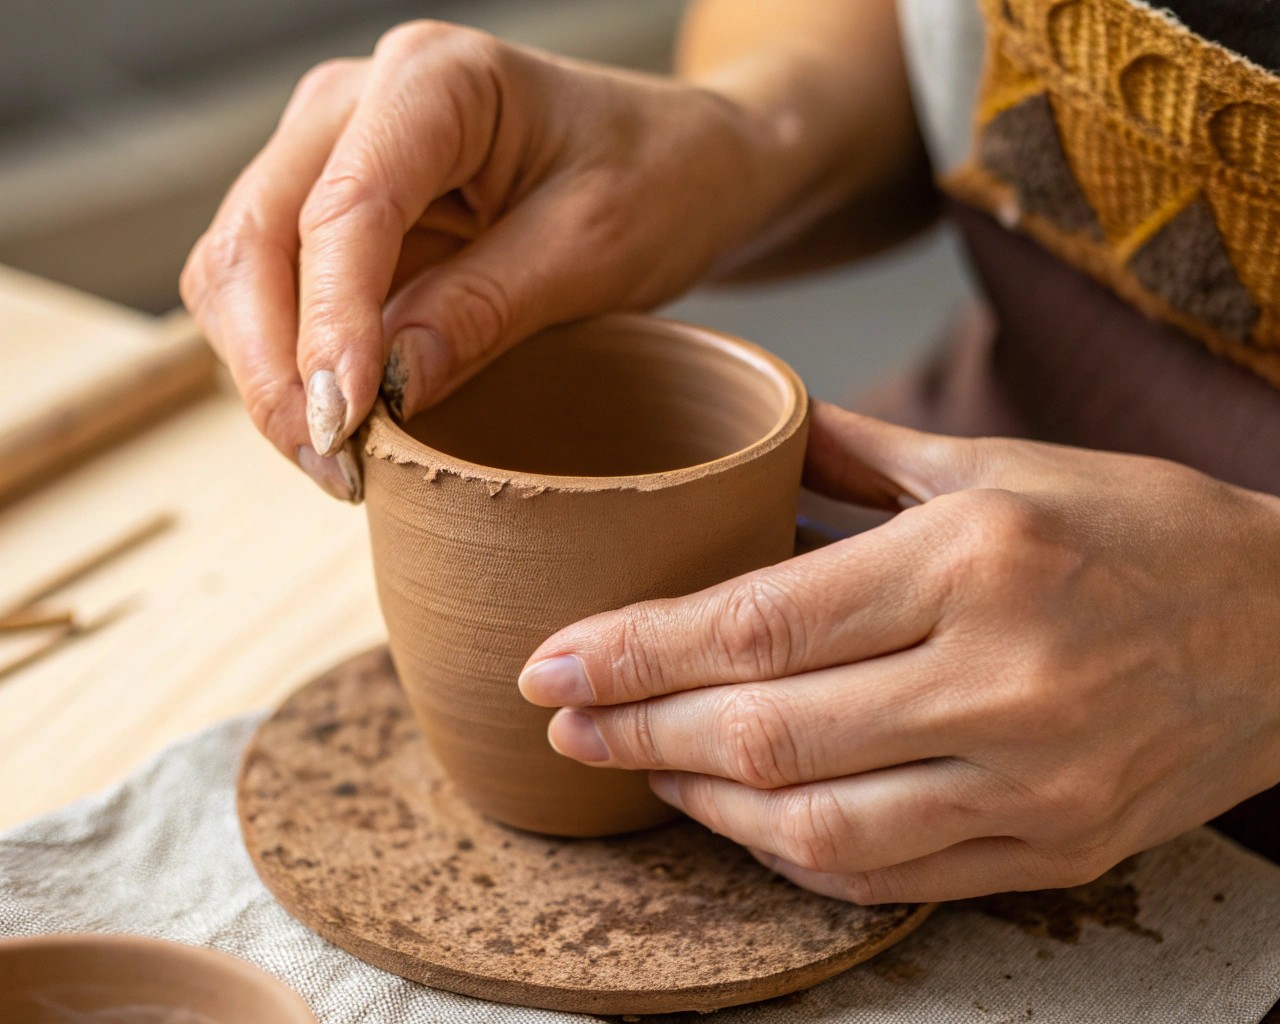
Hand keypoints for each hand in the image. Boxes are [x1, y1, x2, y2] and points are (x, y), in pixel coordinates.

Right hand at [180, 22, 787, 498]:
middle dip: (277, 368)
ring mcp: (336, 157)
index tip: (345, 424)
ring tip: (343, 463)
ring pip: (242, 273)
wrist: (682, 164)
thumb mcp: (595, 248)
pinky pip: (278, 296)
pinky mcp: (339, 216)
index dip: (330, 325)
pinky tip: (344, 425)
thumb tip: (385, 387)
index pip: (344, 207)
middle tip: (337, 469)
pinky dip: (292, 366)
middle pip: (255, 239)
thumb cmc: (658, 181)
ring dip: (272, 376)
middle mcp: (359, 104)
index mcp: (435, 79)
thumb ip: (487, 307)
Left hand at [518, 401, 1279, 902]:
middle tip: (561, 721)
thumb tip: (753, 440)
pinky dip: (792, 852)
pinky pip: (887, 874)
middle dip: (638, 730)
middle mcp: (1004, 676)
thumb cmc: (1140, 528)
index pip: (758, 621)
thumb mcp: (1000, 465)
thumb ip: (862, 458)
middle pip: (766, 728)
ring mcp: (1034, 780)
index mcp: (975, 558)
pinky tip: (740, 817)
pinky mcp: (1057, 850)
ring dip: (700, 803)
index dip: (634, 650)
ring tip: (635, 768)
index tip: (551, 661)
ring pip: (815, 822)